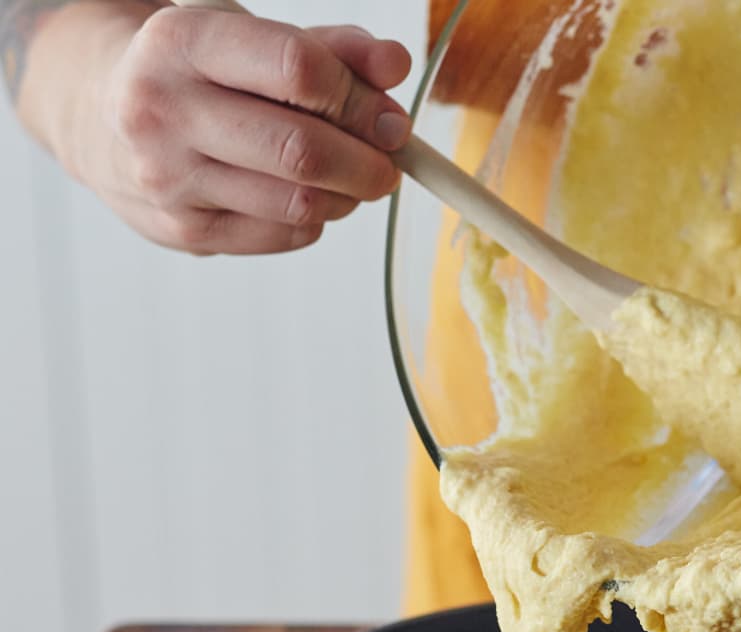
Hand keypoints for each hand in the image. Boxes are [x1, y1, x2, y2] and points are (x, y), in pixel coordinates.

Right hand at [79, 6, 412, 253]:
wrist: (95, 109)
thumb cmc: (194, 71)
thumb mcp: (251, 39)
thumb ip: (331, 50)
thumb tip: (395, 65)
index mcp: (182, 42)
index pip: (299, 70)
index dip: (361, 100)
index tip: (389, 118)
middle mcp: (163, 110)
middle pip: (304, 150)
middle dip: (368, 161)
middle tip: (389, 160)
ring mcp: (168, 177)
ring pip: (301, 203)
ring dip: (348, 196)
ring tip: (351, 178)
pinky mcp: (182, 230)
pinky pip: (286, 235)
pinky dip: (316, 219)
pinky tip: (305, 196)